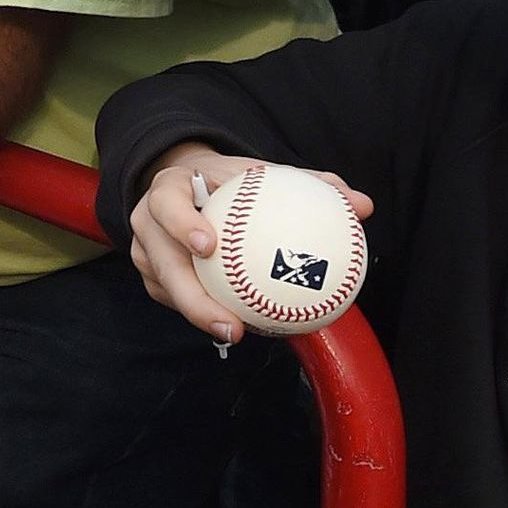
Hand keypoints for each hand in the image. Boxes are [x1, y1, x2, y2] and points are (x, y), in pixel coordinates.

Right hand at [126, 147, 372, 343]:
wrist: (188, 183)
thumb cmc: (230, 180)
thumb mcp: (261, 173)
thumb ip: (310, 184)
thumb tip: (361, 205)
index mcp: (169, 187)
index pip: (167, 204)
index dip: (181, 224)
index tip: (210, 246)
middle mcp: (147, 221)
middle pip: (161, 262)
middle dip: (191, 297)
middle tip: (231, 322)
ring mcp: (146, 252)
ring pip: (166, 289)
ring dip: (199, 314)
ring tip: (237, 333)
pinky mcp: (153, 276)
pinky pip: (175, 300)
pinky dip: (204, 312)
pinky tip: (238, 324)